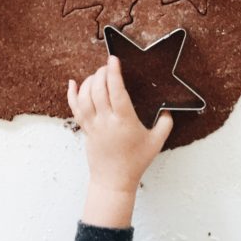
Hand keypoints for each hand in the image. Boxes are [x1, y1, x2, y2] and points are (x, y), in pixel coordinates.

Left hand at [68, 58, 172, 226]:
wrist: (114, 182)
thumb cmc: (135, 162)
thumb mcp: (157, 142)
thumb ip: (165, 123)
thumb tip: (168, 109)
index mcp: (124, 121)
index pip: (116, 91)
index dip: (114, 73)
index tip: (114, 59)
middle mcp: (106, 121)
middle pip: (98, 90)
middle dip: (102, 73)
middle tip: (108, 66)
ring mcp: (93, 125)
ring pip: (85, 97)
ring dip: (89, 81)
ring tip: (98, 74)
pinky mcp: (85, 130)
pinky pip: (75, 109)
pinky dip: (72, 95)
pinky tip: (73, 83)